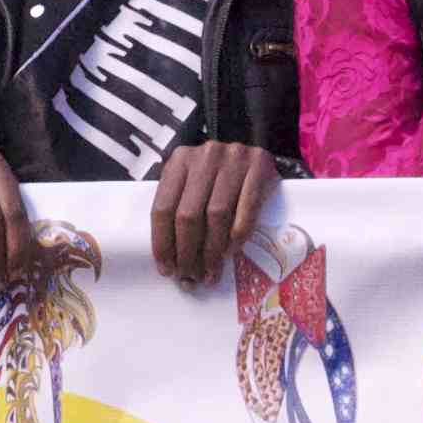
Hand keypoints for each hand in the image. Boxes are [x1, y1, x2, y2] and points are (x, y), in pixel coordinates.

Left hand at [148, 141, 279, 289]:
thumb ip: (179, 207)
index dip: (162, 243)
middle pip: (189, 215)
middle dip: (187, 253)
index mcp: (179, 160)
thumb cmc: (217, 173)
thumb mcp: (191, 180)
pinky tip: (230, 253)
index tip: (167, 270)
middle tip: (190, 277)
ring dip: (212, 251)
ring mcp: (234, 159)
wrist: (255, 146)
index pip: (163, 208)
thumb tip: (173, 261)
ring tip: (211, 273)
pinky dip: (237, 237)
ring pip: (217, 215)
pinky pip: (247, 210)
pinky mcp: (260, 166)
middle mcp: (205, 156)